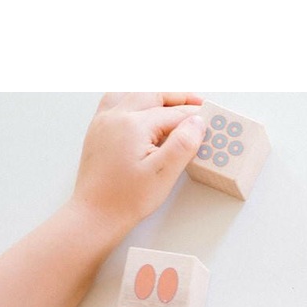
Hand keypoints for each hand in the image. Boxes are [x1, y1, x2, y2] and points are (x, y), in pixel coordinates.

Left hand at [69, 92, 206, 239]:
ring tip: (173, 101)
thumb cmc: (127, 198)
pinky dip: (133, 98)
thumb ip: (183, 144)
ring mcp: (104, 122)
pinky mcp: (98, 131)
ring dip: (155, 94)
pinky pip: (115, 101)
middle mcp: (116, 116)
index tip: (211, 119)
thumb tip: (197, 122)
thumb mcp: (164, 173)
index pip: (173, 114)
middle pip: (153, 95)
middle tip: (198, 103)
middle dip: (178, 97)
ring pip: (133, 94)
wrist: (96, 213)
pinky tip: (141, 107)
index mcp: (134, 124)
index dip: (195, 116)